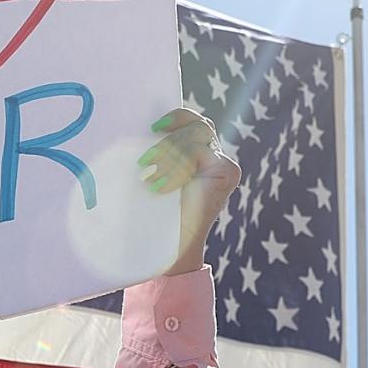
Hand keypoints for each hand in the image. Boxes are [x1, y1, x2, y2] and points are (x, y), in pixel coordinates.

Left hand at [142, 107, 240, 278]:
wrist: (169, 250)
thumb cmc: (154, 215)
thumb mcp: (153, 176)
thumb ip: (158, 153)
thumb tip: (142, 128)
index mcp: (199, 155)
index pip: (193, 122)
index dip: (176, 117)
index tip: (152, 127)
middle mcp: (215, 157)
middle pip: (198, 124)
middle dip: (170, 138)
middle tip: (145, 160)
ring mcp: (224, 163)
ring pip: (198, 134)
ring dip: (169, 153)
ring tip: (149, 177)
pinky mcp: (226, 172)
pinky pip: (199, 153)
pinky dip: (177, 168)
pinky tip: (161, 188)